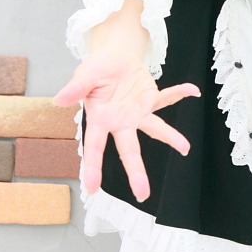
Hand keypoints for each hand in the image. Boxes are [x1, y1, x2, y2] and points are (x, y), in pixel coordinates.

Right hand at [53, 51, 199, 201]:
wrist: (113, 58)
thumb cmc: (96, 71)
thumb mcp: (84, 76)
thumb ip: (76, 88)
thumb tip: (59, 99)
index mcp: (100, 119)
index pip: (95, 147)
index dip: (93, 167)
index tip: (91, 189)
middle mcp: (120, 122)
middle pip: (129, 150)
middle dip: (136, 171)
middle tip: (142, 193)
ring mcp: (137, 113)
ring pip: (154, 129)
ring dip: (170, 137)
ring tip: (184, 147)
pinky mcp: (151, 100)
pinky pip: (166, 97)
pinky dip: (179, 93)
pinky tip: (192, 90)